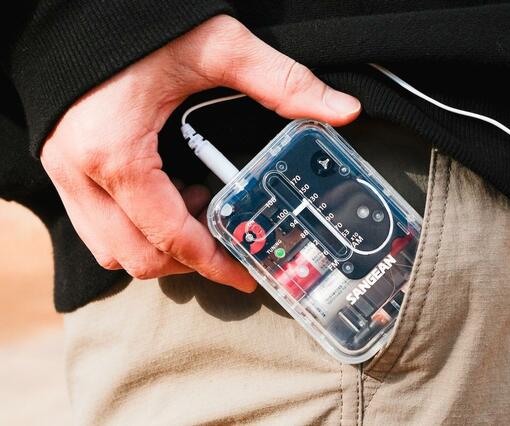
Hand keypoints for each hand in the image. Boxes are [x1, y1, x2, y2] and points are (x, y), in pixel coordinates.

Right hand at [40, 15, 360, 291]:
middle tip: (227, 238)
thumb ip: (281, 81)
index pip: (169, 236)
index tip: (244, 276)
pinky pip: (96, 226)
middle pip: (137, 257)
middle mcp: (80, 172)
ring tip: (197, 207)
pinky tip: (167, 193)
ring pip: (111, 250)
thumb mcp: (218, 46)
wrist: (84, 9)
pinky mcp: (62, 167)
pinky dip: (136, 227)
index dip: (213, 265)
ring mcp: (64, 173)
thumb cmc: (143, 23)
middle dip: (189, 261)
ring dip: (160, 246)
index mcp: (116, 152)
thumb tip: (342, 111)